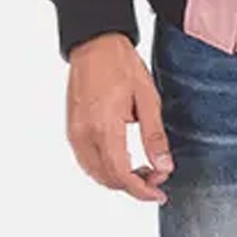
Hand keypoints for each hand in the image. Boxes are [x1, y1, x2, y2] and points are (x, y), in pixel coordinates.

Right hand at [66, 32, 173, 202]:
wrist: (95, 43)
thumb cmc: (121, 63)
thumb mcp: (146, 97)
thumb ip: (154, 135)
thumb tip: (164, 166)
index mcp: (105, 126)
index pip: (121, 174)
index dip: (142, 190)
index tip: (160, 192)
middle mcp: (85, 135)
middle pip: (108, 179)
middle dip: (134, 185)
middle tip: (157, 177)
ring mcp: (75, 133)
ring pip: (95, 173)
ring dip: (119, 179)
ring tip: (144, 170)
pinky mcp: (72, 129)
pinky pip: (87, 161)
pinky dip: (105, 168)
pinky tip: (123, 160)